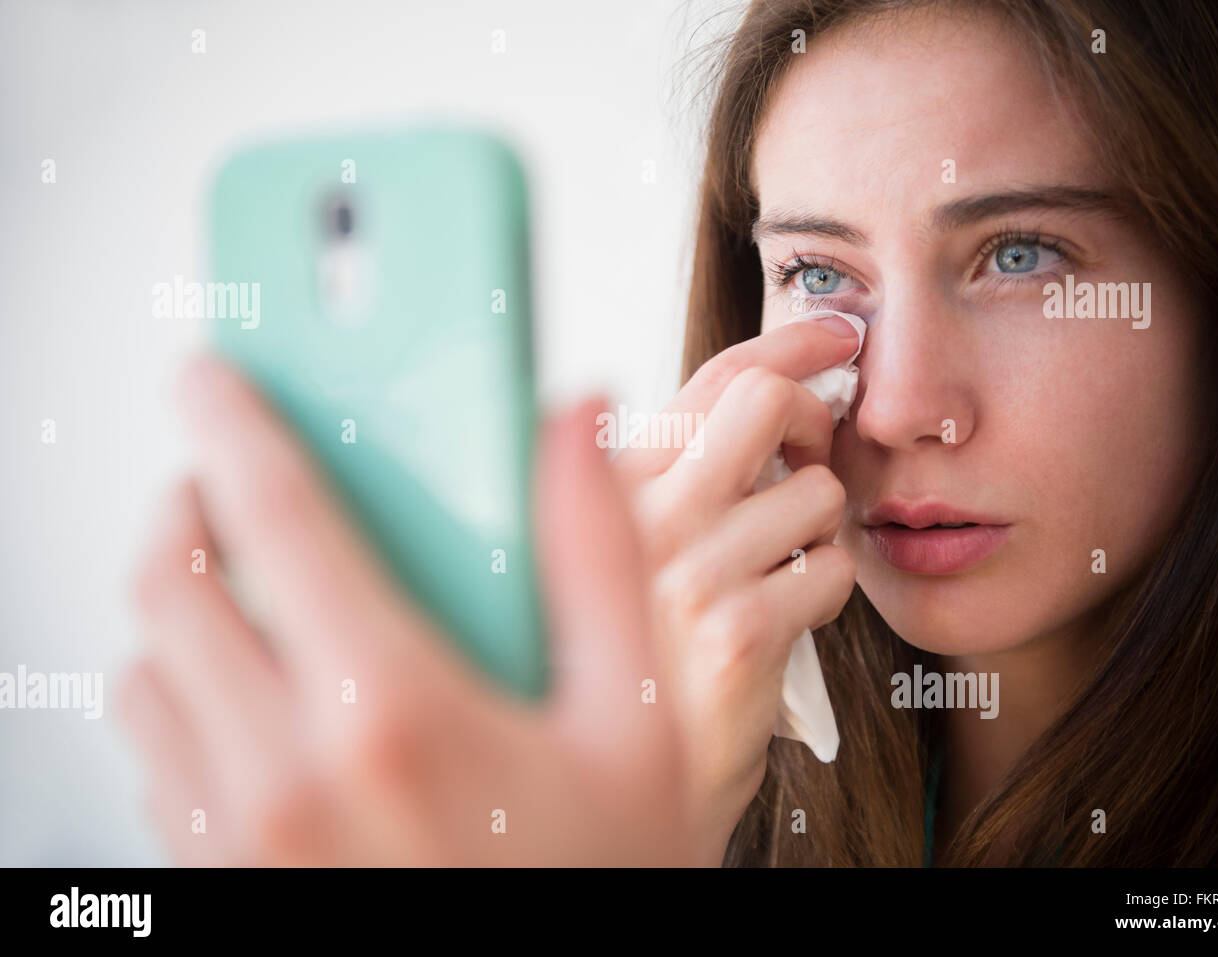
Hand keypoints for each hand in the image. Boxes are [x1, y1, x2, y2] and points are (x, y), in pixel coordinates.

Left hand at [118, 356, 692, 865]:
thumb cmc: (589, 886)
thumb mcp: (632, 727)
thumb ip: (600, 559)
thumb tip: (576, 431)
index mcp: (392, 710)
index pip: (278, 519)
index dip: (235, 425)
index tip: (215, 378)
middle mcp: (286, 774)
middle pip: (173, 589)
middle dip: (183, 508)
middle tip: (224, 485)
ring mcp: (236, 838)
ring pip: (144, 675)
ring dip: (176, 611)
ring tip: (242, 594)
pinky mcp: (218, 882)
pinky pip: (152, 763)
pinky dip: (177, 700)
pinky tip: (251, 700)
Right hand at [612, 315, 861, 864]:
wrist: (619, 782)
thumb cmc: (630, 653)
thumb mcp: (623, 546)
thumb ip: (673, 471)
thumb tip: (768, 390)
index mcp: (607, 483)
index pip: (712, 378)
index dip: (788, 343)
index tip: (839, 334)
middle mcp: (637, 517)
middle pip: (768, 404)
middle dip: (814, 421)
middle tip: (812, 460)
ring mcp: (685, 576)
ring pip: (819, 495)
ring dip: (821, 530)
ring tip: (779, 569)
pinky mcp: (737, 636)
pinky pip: (830, 573)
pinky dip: (825, 593)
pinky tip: (783, 621)